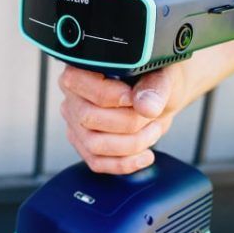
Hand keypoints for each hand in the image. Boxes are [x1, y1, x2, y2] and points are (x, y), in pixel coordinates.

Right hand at [59, 64, 186, 174]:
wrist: (158, 97)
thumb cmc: (154, 79)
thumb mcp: (160, 74)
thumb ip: (154, 87)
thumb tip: (146, 106)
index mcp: (81, 69)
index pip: (80, 84)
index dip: (110, 95)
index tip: (135, 99)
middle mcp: (72, 96)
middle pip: (88, 118)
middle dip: (128, 122)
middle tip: (151, 116)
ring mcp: (75, 123)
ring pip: (94, 144)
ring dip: (131, 144)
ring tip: (152, 132)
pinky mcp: (84, 145)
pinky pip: (97, 162)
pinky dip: (125, 163)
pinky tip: (145, 155)